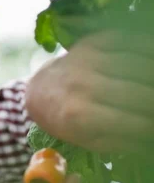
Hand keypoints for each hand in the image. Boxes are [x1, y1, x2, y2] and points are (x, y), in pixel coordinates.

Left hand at [25, 30, 153, 155]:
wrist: (40, 91)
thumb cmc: (70, 122)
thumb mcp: (92, 141)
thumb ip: (126, 141)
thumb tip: (152, 138)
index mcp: (79, 115)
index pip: (133, 123)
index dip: (152, 125)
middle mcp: (81, 85)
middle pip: (139, 93)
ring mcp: (86, 59)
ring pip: (138, 65)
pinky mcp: (92, 41)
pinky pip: (129, 41)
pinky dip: (148, 49)